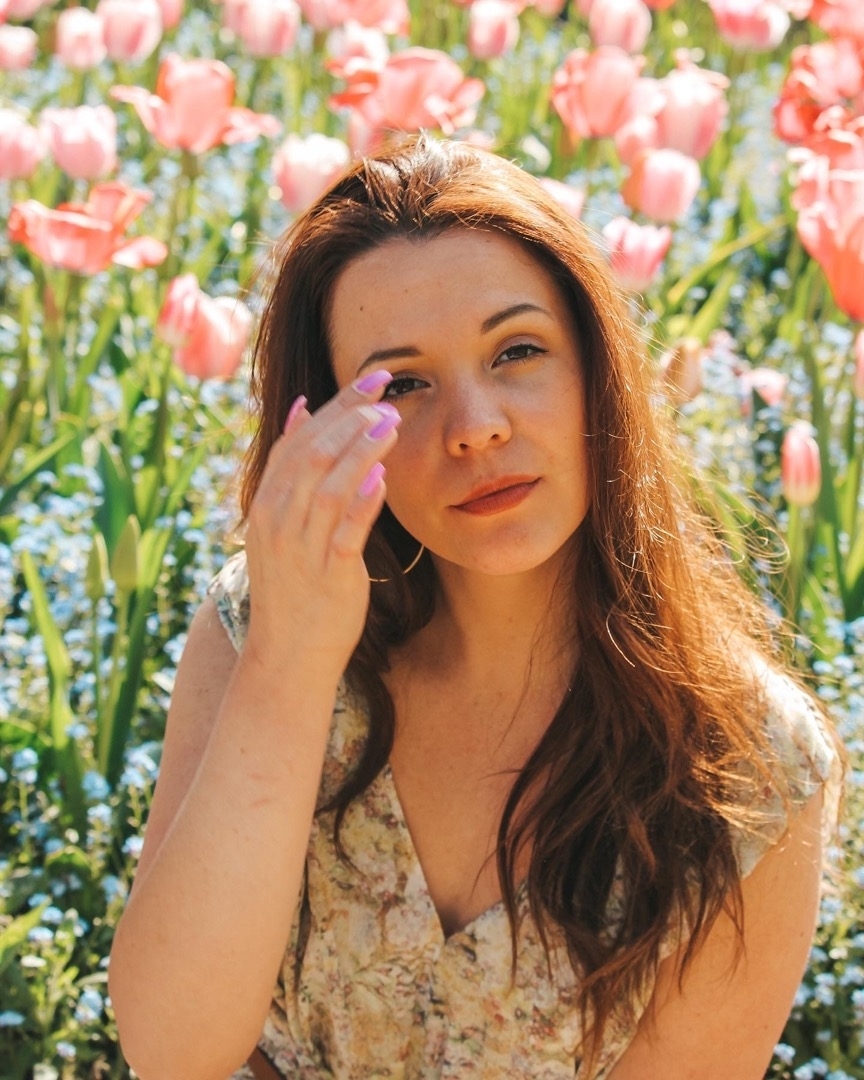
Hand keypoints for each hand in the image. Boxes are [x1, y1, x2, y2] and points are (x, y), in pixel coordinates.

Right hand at [242, 371, 398, 679]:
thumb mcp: (281, 521)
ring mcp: (300, 547)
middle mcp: (276, 520)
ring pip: (328, 485)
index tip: (371, 377)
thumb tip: (301, 410)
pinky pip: (344, 532)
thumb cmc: (293, 584)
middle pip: (313, 452)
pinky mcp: (327, 574)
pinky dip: (361, 502)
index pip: (299, 438)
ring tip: (391, 420)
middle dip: (351, 414)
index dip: (336, 404)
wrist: (287, 653)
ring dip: (360, 449)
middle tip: (387, 386)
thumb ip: (292, 469)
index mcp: (266, 502)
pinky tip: (382, 478)